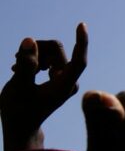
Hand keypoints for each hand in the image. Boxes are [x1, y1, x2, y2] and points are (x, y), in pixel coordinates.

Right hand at [1, 23, 87, 150]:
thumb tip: (30, 40)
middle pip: (57, 49)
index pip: (78, 61)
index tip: (82, 25)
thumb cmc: (18, 110)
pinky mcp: (59, 78)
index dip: (81, 42)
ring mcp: (65, 80)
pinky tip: (18, 68)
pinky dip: (34, 59)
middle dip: (36, 50)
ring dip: (33, 54)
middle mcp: (69, 82)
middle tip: (16, 62)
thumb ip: (26, 64)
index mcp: (64, 86)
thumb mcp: (18, 86)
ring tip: (16, 67)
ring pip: (52, 51)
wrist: (20, 125)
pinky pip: (49, 57)